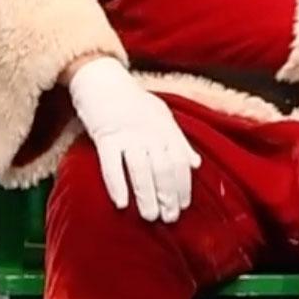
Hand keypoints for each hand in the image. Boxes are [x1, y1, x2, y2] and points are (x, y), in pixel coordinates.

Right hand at [64, 57, 199, 222]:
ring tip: (151, 216)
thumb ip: (178, 140)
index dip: (183, 186)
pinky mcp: (105, 137)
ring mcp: (127, 135)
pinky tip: (122, 203)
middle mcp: (149, 132)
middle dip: (168, 196)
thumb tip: (196, 164)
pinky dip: (117, 185)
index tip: (183, 206)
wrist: (102, 80)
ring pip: (140, 170)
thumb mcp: (161, 115)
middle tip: (169, 218)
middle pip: (163, 169)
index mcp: (165, 128)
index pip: (180, 162)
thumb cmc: (133, 101)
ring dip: (147, 196)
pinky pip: (111, 165)